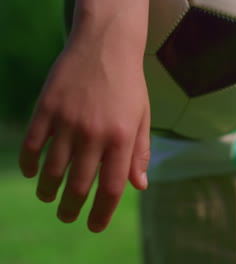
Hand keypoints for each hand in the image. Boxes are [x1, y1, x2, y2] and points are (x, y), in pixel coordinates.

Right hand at [19, 41, 149, 232]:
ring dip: (48, 190)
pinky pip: (32, 145)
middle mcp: (94, 134)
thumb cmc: (129, 85)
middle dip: (72, 209)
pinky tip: (31, 173)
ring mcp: (68, 121)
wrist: (106, 46)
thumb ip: (140, 152)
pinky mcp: (47, 109)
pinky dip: (29, 164)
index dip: (103, 213)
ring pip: (52, 170)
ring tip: (48, 197)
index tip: (95, 226)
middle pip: (80, 185)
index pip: (112, 187)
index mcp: (122, 138)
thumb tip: (139, 186)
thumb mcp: (143, 118)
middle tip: (68, 217)